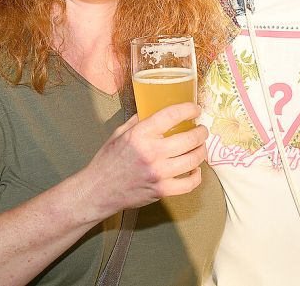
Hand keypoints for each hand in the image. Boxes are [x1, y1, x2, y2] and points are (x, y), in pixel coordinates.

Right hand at [76, 103, 207, 221]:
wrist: (98, 190)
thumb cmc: (108, 161)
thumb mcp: (120, 133)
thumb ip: (139, 121)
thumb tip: (155, 109)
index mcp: (140, 134)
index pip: (172, 115)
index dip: (189, 109)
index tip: (196, 109)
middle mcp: (152, 152)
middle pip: (189, 138)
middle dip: (201, 132)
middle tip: (202, 130)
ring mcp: (158, 173)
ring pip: (193, 160)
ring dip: (202, 151)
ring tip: (201, 147)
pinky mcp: (162, 190)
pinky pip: (189, 184)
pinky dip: (196, 176)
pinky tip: (195, 170)